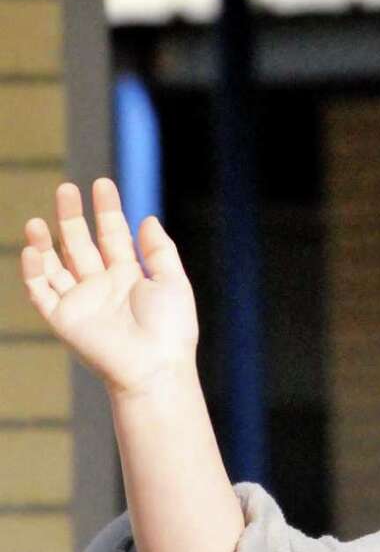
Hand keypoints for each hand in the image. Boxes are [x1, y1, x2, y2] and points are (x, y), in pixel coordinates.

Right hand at [21, 180, 198, 397]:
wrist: (156, 367)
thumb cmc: (171, 329)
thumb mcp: (173, 281)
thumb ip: (159, 250)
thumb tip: (148, 219)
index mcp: (129, 278)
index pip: (113, 236)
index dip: (107, 210)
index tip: (102, 183)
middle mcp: (102, 287)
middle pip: (81, 245)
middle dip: (73, 217)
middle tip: (66, 188)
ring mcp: (81, 303)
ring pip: (55, 266)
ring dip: (45, 243)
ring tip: (37, 219)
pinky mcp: (64, 320)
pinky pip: (42, 293)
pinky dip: (34, 272)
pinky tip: (33, 249)